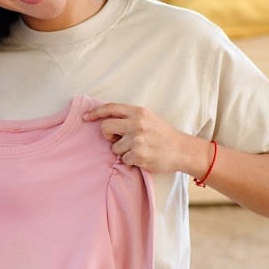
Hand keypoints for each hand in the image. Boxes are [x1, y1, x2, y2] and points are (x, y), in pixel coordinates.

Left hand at [84, 101, 206, 176]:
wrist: (181, 150)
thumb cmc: (162, 134)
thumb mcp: (148, 118)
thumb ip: (129, 117)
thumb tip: (105, 119)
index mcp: (138, 112)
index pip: (111, 108)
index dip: (95, 112)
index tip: (86, 117)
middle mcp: (137, 124)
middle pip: (106, 127)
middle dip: (108, 136)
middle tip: (117, 139)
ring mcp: (137, 140)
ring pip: (114, 147)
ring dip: (123, 150)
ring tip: (138, 149)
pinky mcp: (139, 155)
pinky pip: (124, 159)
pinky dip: (131, 160)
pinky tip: (143, 157)